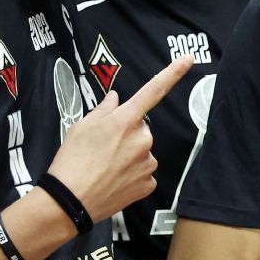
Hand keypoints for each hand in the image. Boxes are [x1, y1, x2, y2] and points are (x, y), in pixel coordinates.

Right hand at [47, 56, 192, 221]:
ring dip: (129, 156)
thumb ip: (104, 110)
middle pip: (141, 130)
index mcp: (125, 120)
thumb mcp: (81, 126)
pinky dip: (132, 175)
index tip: (190, 58)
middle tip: (103, 149)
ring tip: (105, 167)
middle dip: (127, 135)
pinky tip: (114, 180)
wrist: (69, 201)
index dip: (173, 73)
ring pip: (143, 152)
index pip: (153, 90)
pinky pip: (144, 173)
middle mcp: (142, 139)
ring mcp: (147, 162)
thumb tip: (116, 100)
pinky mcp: (148, 183)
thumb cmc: (71, 160)